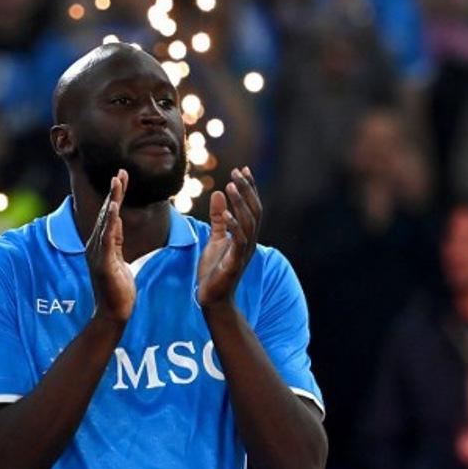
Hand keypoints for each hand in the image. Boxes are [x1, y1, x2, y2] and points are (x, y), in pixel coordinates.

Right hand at [85, 170, 134, 324]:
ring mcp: (98, 253)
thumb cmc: (118, 289)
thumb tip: (116, 225)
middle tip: (120, 172)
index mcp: (102, 244)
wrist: (113, 313)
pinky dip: (110, 222)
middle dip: (114, 192)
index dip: (115, 196)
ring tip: (117, 182)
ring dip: (112, 201)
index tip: (121, 177)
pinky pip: (107, 238)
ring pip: (106, 222)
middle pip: (107, 213)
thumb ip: (116, 242)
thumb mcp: (119, 260)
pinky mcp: (103, 263)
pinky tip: (113, 208)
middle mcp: (96, 245)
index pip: (110, 215)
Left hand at [197, 167, 259, 307]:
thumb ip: (218, 217)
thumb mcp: (214, 238)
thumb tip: (217, 193)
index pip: (252, 207)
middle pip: (255, 211)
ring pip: (249, 223)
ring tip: (230, 186)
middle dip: (247, 190)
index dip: (250, 188)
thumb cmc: (214, 271)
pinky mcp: (234, 263)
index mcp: (246, 235)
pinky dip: (234, 227)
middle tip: (236, 172)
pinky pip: (239, 242)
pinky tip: (225, 214)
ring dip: (241, 204)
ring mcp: (243, 253)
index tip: (242, 169)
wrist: (212, 300)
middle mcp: (249, 242)